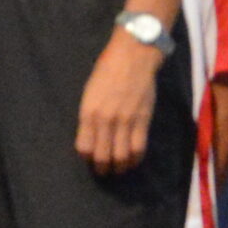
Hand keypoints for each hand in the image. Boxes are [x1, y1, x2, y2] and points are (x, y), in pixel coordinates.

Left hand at [73, 33, 161, 175]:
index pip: (84, 148)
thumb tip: (91, 137)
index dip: (87, 158)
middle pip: (102, 156)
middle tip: (104, 171)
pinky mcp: (143, 120)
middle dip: (102, 168)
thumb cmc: (107, 70)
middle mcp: (105, 120)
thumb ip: (89, 116)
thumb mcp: (89, 93)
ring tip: (119, 168)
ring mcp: (125, 121)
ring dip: (120, 167)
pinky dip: (135, 159)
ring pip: (121, 156)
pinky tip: (133, 160)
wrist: (133, 56)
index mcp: (88, 112)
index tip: (91, 158)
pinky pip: (139, 148)